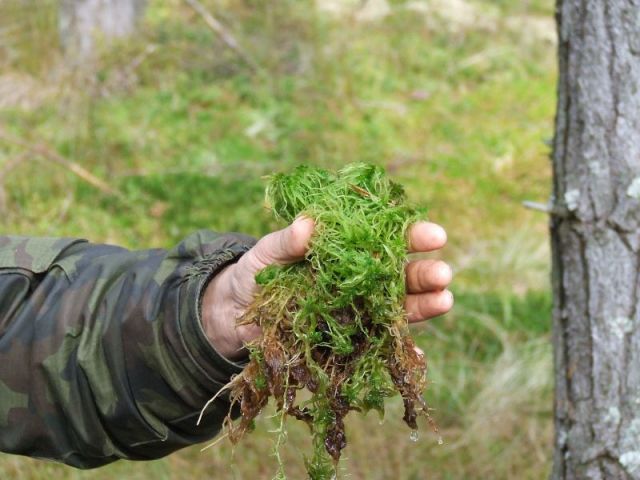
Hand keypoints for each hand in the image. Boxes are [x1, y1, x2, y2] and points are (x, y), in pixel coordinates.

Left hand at [202, 219, 452, 359]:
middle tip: (443, 272)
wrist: (238, 315)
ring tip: (444, 300)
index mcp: (347, 250)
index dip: (412, 236)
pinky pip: (379, 343)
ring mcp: (358, 310)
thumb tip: (308, 225)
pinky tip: (417, 352)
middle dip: (425, 273)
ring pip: (398, 307)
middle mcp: (360, 280)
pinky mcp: (350, 339)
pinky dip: (400, 348)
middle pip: (401, 275)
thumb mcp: (267, 253)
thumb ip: (287, 241)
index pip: (386, 239)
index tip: (434, 235)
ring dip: (423, 305)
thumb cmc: (256, 274)